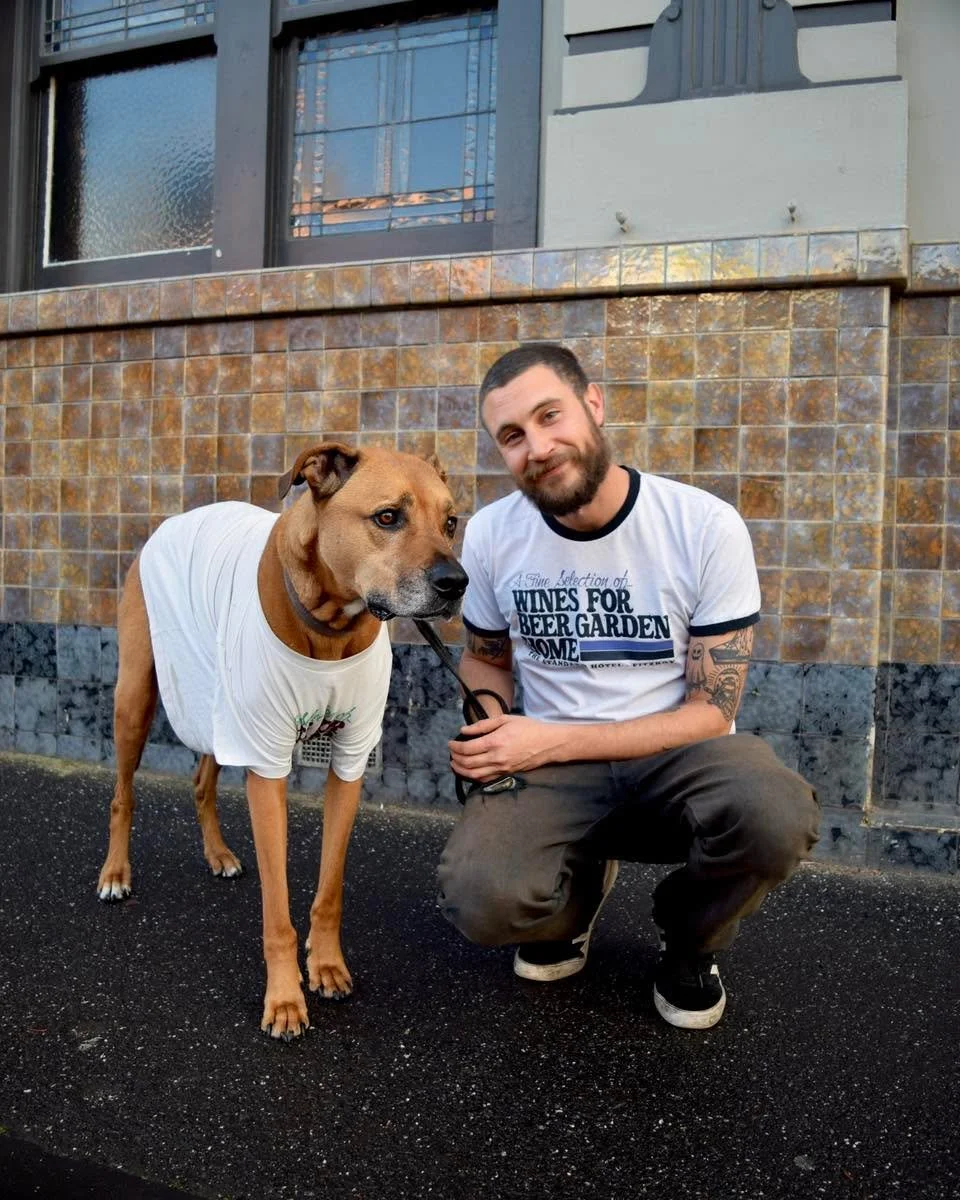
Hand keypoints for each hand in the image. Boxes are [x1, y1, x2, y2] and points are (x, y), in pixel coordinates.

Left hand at [448, 714, 566, 780]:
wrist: (548, 744)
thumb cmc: (528, 728)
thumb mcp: (505, 720)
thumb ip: (482, 725)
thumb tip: (464, 730)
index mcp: (495, 741)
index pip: (467, 748)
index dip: (455, 747)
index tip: (450, 743)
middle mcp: (496, 758)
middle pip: (468, 763)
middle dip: (455, 758)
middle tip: (451, 753)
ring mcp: (502, 769)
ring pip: (474, 775)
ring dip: (461, 770)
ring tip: (454, 764)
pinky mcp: (506, 775)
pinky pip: (485, 780)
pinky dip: (473, 777)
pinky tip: (469, 772)